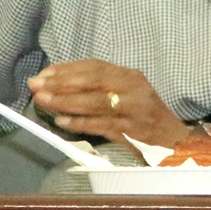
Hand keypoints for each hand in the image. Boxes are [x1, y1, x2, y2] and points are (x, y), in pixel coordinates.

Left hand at [27, 59, 189, 147]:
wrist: (175, 142)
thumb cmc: (145, 118)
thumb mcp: (128, 95)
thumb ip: (100, 89)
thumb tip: (59, 86)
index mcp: (130, 76)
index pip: (95, 67)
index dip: (67, 69)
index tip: (44, 74)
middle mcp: (134, 88)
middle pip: (93, 81)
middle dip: (61, 83)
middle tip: (36, 86)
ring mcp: (134, 109)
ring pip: (95, 102)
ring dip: (66, 101)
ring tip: (43, 102)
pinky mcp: (132, 131)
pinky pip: (101, 125)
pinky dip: (80, 123)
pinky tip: (62, 123)